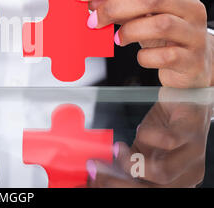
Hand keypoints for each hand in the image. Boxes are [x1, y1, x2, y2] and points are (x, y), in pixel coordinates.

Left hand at [74, 0, 211, 87]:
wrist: (194, 63)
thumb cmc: (165, 35)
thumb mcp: (144, 15)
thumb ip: (120, 5)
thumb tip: (92, 1)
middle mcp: (190, 7)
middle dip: (113, 8)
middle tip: (93, 21)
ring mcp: (194, 33)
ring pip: (160, 25)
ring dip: (129, 31)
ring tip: (117, 39)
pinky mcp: (191, 60)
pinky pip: (165, 56)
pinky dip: (145, 57)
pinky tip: (142, 57)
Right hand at [87, 100, 211, 187]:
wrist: (185, 96)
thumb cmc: (165, 125)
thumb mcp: (144, 150)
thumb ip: (129, 162)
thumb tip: (99, 171)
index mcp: (177, 181)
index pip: (149, 192)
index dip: (120, 187)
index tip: (96, 178)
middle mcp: (188, 173)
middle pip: (156, 190)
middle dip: (120, 182)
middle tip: (98, 169)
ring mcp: (193, 154)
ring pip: (162, 173)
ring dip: (131, 161)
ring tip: (117, 147)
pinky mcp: (192, 132)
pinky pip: (168, 141)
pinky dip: (147, 135)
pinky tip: (140, 128)